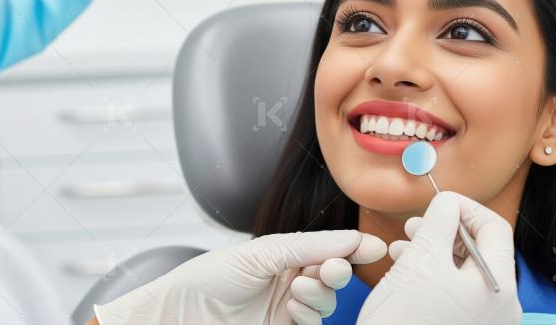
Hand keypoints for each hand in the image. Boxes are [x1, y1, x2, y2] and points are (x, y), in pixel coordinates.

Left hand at [93, 230, 386, 324]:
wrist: (179, 316)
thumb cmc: (209, 278)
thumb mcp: (261, 253)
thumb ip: (309, 247)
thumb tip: (354, 238)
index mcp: (283, 254)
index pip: (327, 248)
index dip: (351, 246)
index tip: (375, 247)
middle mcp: (289, 280)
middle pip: (332, 274)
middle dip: (337, 269)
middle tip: (332, 268)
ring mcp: (287, 308)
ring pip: (327, 301)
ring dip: (320, 293)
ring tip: (298, 290)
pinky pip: (314, 323)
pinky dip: (310, 314)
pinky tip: (294, 309)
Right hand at [357, 191, 521, 324]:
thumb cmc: (403, 322)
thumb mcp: (420, 259)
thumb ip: (439, 221)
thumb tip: (448, 202)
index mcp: (499, 287)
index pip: (494, 228)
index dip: (464, 208)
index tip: (438, 203)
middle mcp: (501, 307)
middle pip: (481, 250)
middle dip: (445, 231)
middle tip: (415, 226)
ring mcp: (485, 322)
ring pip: (464, 270)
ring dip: (435, 250)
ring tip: (404, 247)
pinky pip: (457, 292)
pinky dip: (435, 275)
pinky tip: (407, 270)